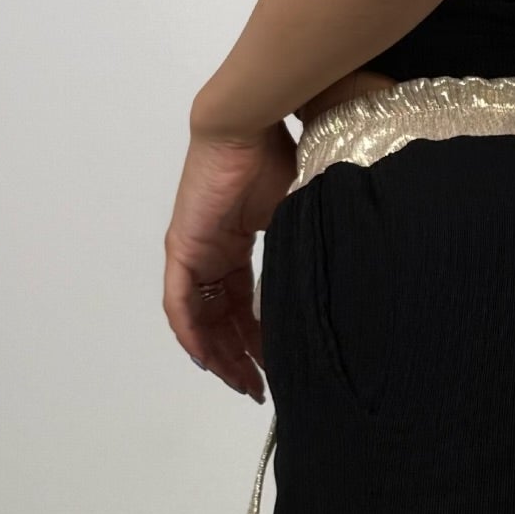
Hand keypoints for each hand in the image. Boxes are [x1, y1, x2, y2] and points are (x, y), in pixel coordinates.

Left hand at [163, 124, 297, 399]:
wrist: (248, 127)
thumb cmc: (275, 156)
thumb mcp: (295, 213)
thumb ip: (300, 247)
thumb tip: (333, 278)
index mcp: (233, 244)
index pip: (240, 303)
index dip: (255, 337)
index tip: (273, 364)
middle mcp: (208, 253)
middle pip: (219, 318)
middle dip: (238, 356)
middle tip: (258, 387)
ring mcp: (192, 252)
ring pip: (200, 318)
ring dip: (218, 354)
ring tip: (242, 383)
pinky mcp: (183, 249)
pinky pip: (181, 304)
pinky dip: (193, 334)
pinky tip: (209, 360)